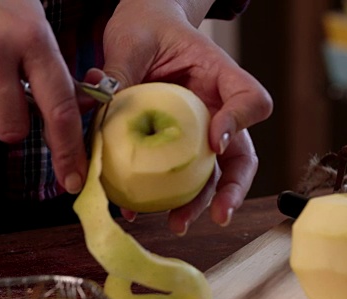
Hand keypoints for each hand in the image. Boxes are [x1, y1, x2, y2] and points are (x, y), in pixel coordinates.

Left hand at [104, 1, 272, 233]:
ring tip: (177, 224)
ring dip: (198, 202)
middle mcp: (215, 107)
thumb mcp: (130, 42)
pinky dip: (162, 195)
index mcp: (217, 74)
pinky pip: (177, 175)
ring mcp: (199, 129)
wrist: (141, 29)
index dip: (238, 123)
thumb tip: (96, 104)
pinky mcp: (176, 144)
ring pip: (211, 173)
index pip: (250, 99)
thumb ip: (120, 73)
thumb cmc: (146, 26)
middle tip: (218, 214)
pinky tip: (138, 209)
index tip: (213, 141)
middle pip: (240, 152)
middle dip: (232, 187)